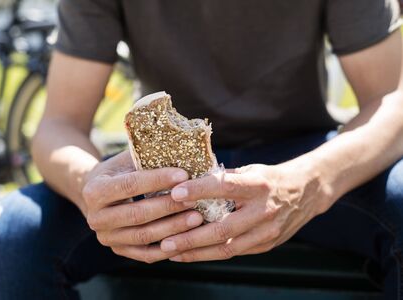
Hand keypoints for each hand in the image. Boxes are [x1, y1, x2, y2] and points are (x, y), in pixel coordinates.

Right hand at [81, 150, 203, 262]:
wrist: (99, 195)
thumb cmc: (121, 171)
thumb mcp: (127, 159)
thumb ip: (147, 157)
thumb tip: (182, 150)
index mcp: (94, 190)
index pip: (130, 185)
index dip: (157, 180)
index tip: (183, 175)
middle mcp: (96, 218)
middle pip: (137, 214)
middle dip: (168, 206)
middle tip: (194, 200)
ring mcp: (107, 238)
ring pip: (143, 235)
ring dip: (172, 228)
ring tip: (196, 218)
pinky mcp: (119, 251)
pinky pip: (146, 254)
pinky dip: (168, 247)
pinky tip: (188, 237)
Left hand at [161, 162, 331, 261]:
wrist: (307, 192)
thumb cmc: (270, 178)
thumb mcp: (250, 170)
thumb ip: (223, 178)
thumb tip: (188, 182)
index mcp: (258, 185)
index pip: (225, 186)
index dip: (199, 190)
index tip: (175, 193)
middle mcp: (264, 210)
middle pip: (223, 228)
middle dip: (191, 237)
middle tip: (166, 242)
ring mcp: (267, 231)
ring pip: (227, 248)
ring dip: (197, 253)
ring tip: (172, 253)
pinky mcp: (267, 245)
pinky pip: (235, 252)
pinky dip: (211, 254)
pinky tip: (191, 253)